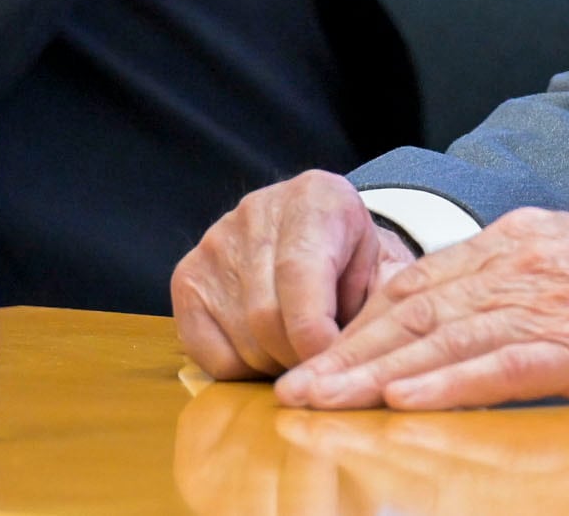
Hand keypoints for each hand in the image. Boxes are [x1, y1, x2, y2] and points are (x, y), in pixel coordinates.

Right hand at [173, 170, 415, 378]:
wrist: (315, 225)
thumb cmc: (353, 254)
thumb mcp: (382, 265)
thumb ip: (377, 304)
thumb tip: (355, 355)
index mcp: (315, 198)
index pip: (300, 273)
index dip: (315, 331)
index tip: (330, 361)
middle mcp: (257, 213)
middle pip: (266, 316)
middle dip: (299, 357)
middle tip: (321, 366)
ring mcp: (214, 244)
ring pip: (241, 339)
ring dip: (274, 365)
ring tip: (299, 352)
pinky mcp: (186, 277)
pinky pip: (207, 352)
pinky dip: (242, 369)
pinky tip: (266, 351)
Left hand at [273, 208, 568, 410]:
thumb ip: (528, 278)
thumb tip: (474, 318)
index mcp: (526, 238)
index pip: (423, 279)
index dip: (363, 321)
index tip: (320, 354)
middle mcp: (528, 260)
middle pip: (417, 309)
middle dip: (347, 352)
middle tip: (292, 390)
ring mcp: (556, 300)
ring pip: (443, 337)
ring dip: (372, 375)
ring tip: (319, 403)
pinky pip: (502, 363)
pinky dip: (447, 383)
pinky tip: (404, 401)